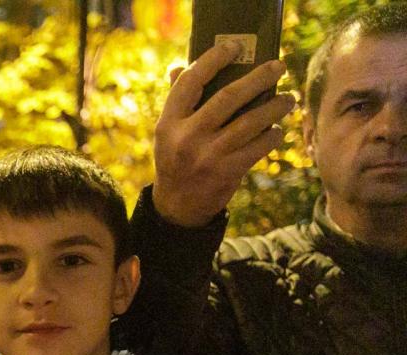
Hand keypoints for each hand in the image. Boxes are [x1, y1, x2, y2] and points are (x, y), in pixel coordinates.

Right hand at [152, 40, 294, 226]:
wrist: (178, 206)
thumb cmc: (176, 159)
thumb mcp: (168, 133)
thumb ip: (176, 102)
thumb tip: (181, 68)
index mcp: (169, 123)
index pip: (190, 82)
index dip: (213, 60)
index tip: (234, 47)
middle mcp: (187, 137)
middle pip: (228, 97)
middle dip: (258, 78)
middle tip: (278, 67)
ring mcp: (208, 155)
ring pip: (251, 122)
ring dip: (275, 107)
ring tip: (287, 100)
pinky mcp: (227, 171)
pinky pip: (259, 147)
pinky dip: (272, 137)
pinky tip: (277, 131)